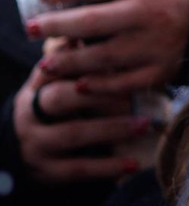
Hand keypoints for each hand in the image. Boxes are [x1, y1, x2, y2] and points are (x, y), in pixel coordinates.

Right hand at [11, 67, 156, 183]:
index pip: (53, 70)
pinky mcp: (48, 171)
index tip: (113, 58)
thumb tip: (86, 35)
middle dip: (98, 95)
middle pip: (60, 98)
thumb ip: (74, 66)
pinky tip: (134, 164)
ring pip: (73, 133)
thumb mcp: (58, 88)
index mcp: (34, 88)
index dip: (80, 63)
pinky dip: (108, 167)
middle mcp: (30, 114)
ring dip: (111, 128)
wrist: (26, 154)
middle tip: (135, 94)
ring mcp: (36, 143)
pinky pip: (79, 169)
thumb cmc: (56, 112)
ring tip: (145, 124)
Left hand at [28, 0, 188, 92]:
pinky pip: (127, 80)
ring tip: (46, 62)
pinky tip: (82, 82)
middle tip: (31, 29)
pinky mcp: (169, 66)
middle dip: (54, 26)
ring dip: (69, 61)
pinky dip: (101, 84)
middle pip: (89, 20)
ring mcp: (160, 42)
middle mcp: (153, 11)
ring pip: (102, 55)